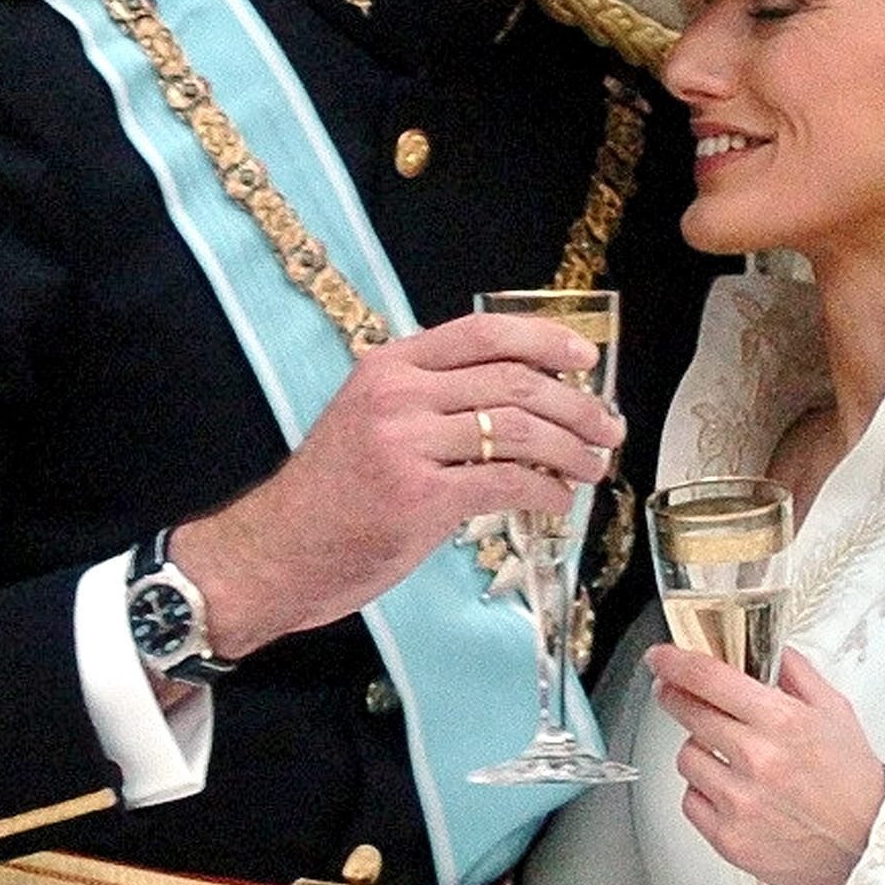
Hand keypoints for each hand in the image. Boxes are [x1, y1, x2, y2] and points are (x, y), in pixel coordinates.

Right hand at [171, 311, 623, 657]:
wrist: (276, 552)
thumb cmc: (329, 494)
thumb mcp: (369, 420)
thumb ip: (428, 400)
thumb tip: (518, 400)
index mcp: (389, 366)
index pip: (482, 332)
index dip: (544, 339)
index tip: (586, 358)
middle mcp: (398, 395)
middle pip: (514, 381)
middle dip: (576, 404)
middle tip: (608, 426)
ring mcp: (407, 444)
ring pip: (519, 430)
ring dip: (571, 449)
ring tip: (593, 466)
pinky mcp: (420, 498)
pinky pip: (506, 483)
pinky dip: (545, 490)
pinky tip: (556, 500)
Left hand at [648, 642, 884, 884]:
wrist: (870, 849)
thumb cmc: (856, 785)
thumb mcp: (836, 713)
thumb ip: (797, 674)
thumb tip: (768, 649)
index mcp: (782, 722)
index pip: (709, 678)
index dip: (675, 661)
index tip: (661, 657)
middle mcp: (757, 759)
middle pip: (688, 712)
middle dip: (677, 697)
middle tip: (678, 694)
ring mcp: (740, 801)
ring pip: (686, 756)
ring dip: (699, 749)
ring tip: (727, 756)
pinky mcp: (729, 838)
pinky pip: (690, 800)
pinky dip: (703, 791)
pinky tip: (729, 789)